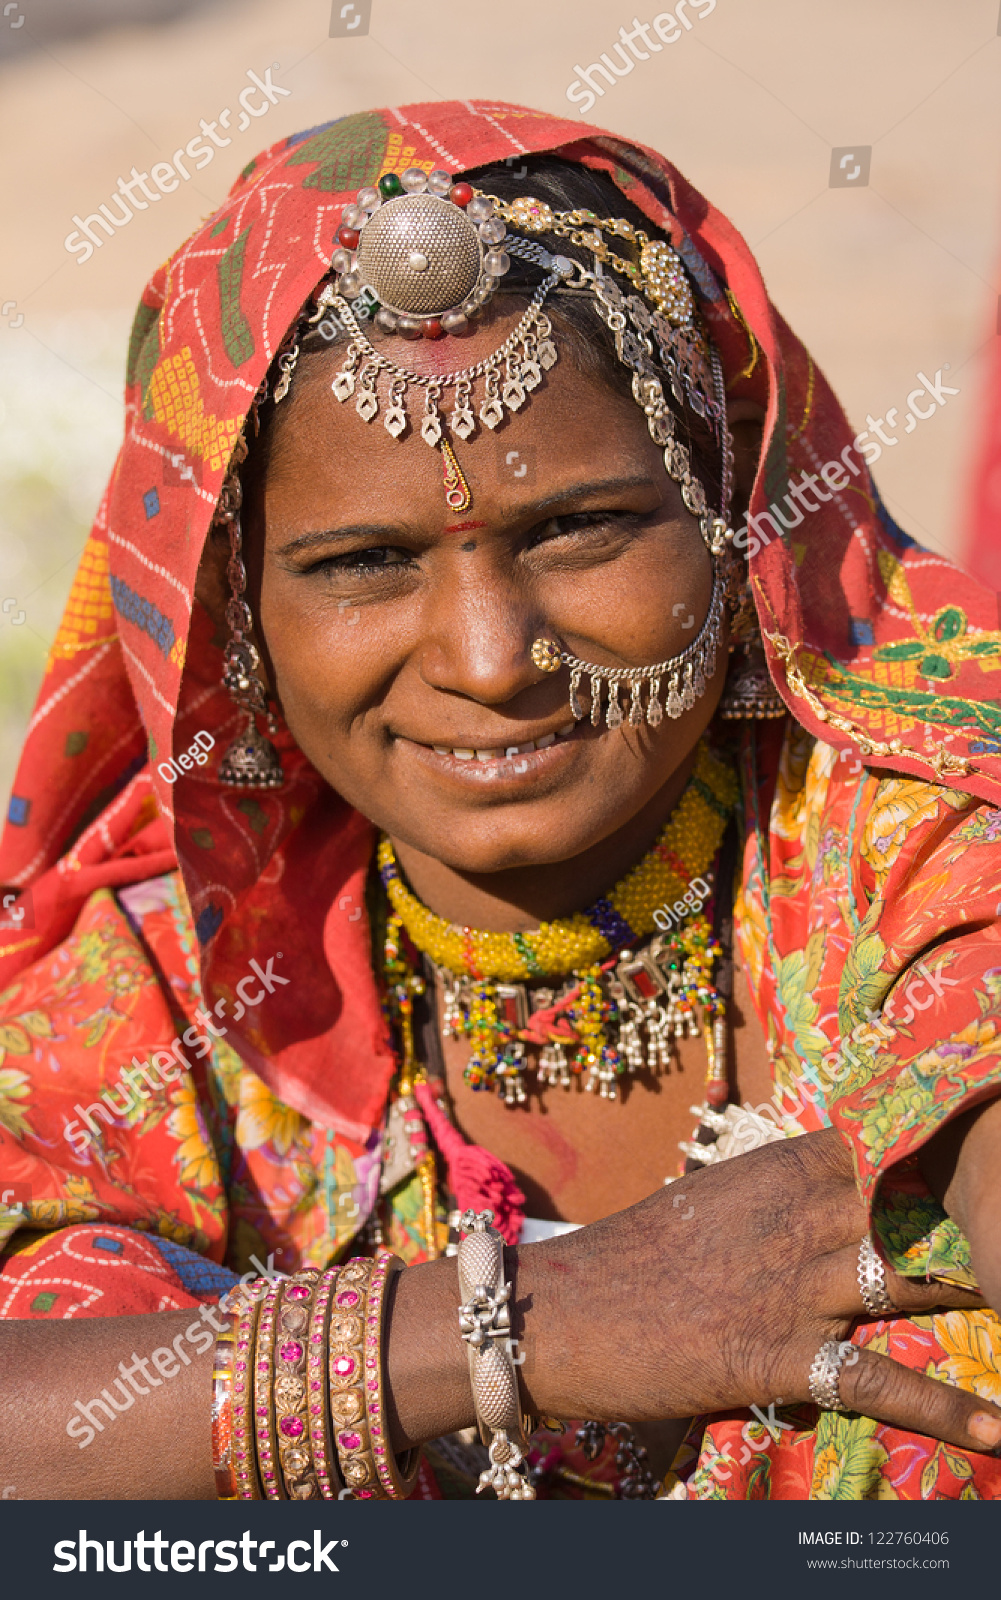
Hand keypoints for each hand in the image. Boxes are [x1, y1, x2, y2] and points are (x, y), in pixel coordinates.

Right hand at [387, 1128, 1000, 1455]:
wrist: (562, 1313)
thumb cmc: (631, 1255)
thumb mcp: (709, 1200)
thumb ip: (776, 1191)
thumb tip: (829, 1179)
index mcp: (775, 1170)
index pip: (880, 1141)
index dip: (939, 1142)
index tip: (984, 1141)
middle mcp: (794, 1218)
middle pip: (911, 1203)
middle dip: (971, 1212)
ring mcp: (792, 1286)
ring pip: (910, 1280)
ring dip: (972, 1292)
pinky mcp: (778, 1356)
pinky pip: (875, 1381)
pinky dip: (943, 1410)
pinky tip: (998, 1429)